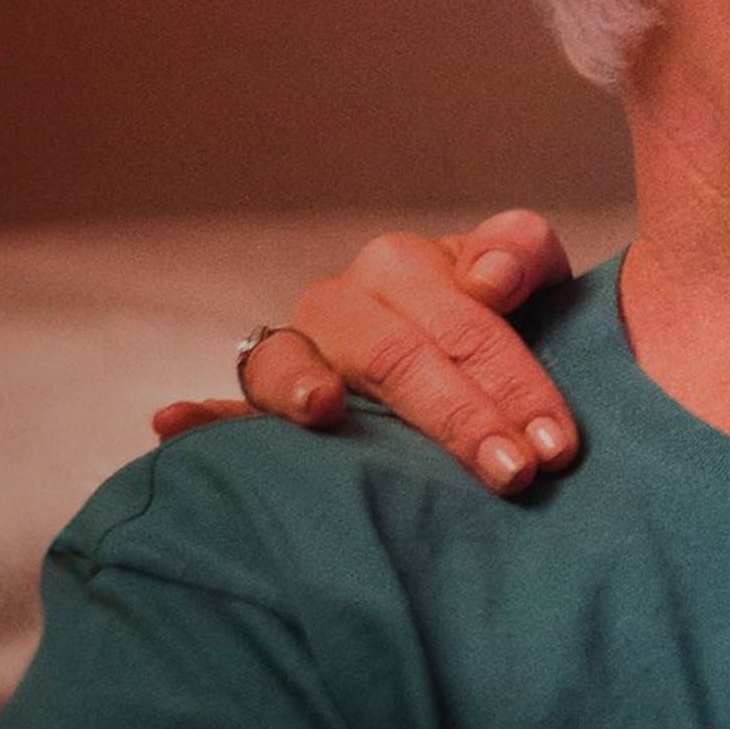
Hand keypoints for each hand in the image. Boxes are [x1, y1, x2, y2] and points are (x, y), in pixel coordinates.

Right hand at [149, 209, 583, 493]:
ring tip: (321, 415)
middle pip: (395, 355)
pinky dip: (199, 416)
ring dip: (306, 394)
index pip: (467, 325)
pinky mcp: (266, 398)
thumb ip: (521, 253)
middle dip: (457, 418)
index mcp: (405, 264)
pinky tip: (171, 423)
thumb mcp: (530, 277)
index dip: (517, 385)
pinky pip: (225, 405)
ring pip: (293, 366)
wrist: (460, 341)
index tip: (557, 447)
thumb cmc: (502, 315)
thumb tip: (487, 279)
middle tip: (513, 475)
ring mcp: (298, 349)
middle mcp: (342, 299)